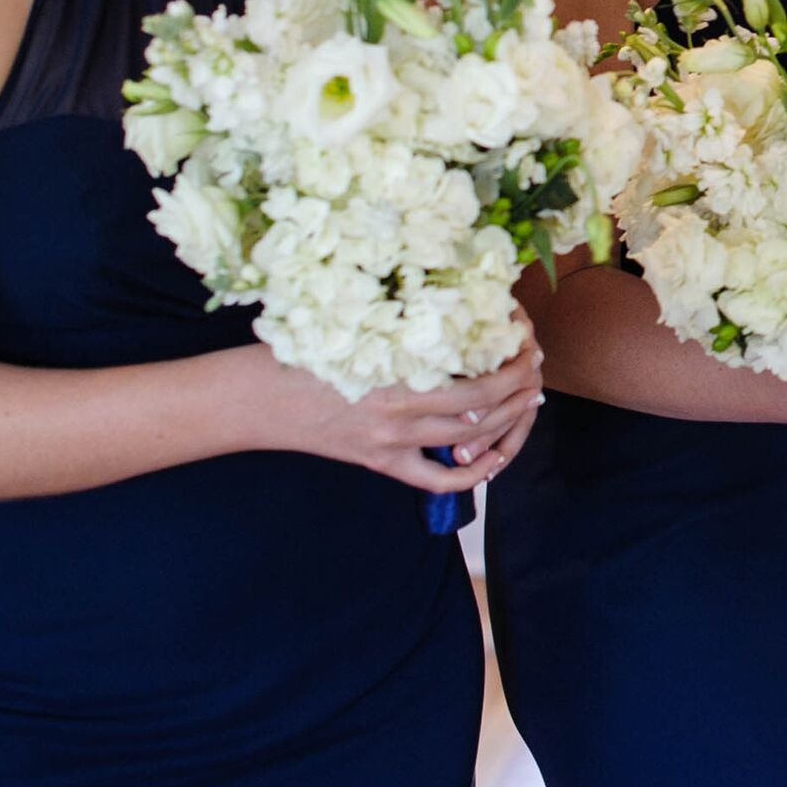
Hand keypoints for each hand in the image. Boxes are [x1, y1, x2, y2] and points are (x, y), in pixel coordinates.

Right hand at [266, 339, 543, 492]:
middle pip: (484, 411)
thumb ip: (401, 325)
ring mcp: (391, 445)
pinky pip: (437, 480)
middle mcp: (400, 417)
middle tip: (534, 366)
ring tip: (526, 399)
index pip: (478, 379)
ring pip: (469, 443)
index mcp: (397, 377)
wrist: (252, 400)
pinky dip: (472, 473)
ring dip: (507, 422)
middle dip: (520, 388)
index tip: (524, 340)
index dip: (512, 362)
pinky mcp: (379, 464)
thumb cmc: (299, 350)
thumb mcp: (353, 328)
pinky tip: (493, 457)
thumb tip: (453, 305)